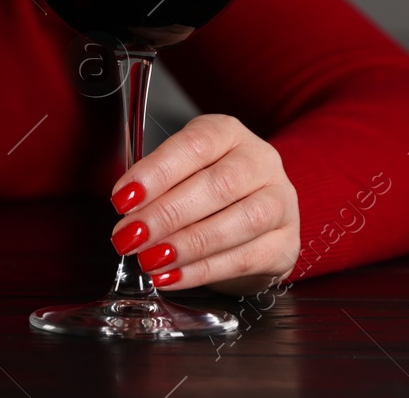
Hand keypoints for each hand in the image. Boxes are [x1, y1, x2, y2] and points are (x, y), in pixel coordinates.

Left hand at [108, 113, 299, 295]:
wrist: (259, 219)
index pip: (195, 145)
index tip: (123, 198)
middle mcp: (260, 161)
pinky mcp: (286, 243)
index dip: (157, 172)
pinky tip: (173, 276)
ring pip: (239, 221)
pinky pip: (246, 259)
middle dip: (166, 213)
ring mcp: (281, 201)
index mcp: (228, 133)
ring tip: (150, 259)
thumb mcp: (182, 172)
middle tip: (131, 235)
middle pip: (218, 184)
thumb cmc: (210, 191)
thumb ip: (157, 184)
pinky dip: (204, 270)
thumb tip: (126, 206)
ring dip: (187, 244)